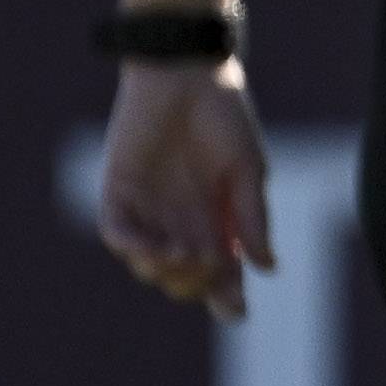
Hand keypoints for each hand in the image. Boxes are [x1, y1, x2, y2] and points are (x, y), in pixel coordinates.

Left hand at [94, 62, 275, 322]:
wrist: (186, 73)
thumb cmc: (224, 115)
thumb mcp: (249, 170)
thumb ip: (252, 218)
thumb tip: (267, 268)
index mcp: (216, 219)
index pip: (220, 272)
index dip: (226, 297)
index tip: (236, 313)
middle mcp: (180, 221)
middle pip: (183, 279)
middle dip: (198, 284)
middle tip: (212, 261)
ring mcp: (148, 209)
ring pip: (147, 266)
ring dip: (167, 270)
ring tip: (185, 252)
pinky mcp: (118, 192)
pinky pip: (118, 234)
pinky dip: (134, 248)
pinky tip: (154, 247)